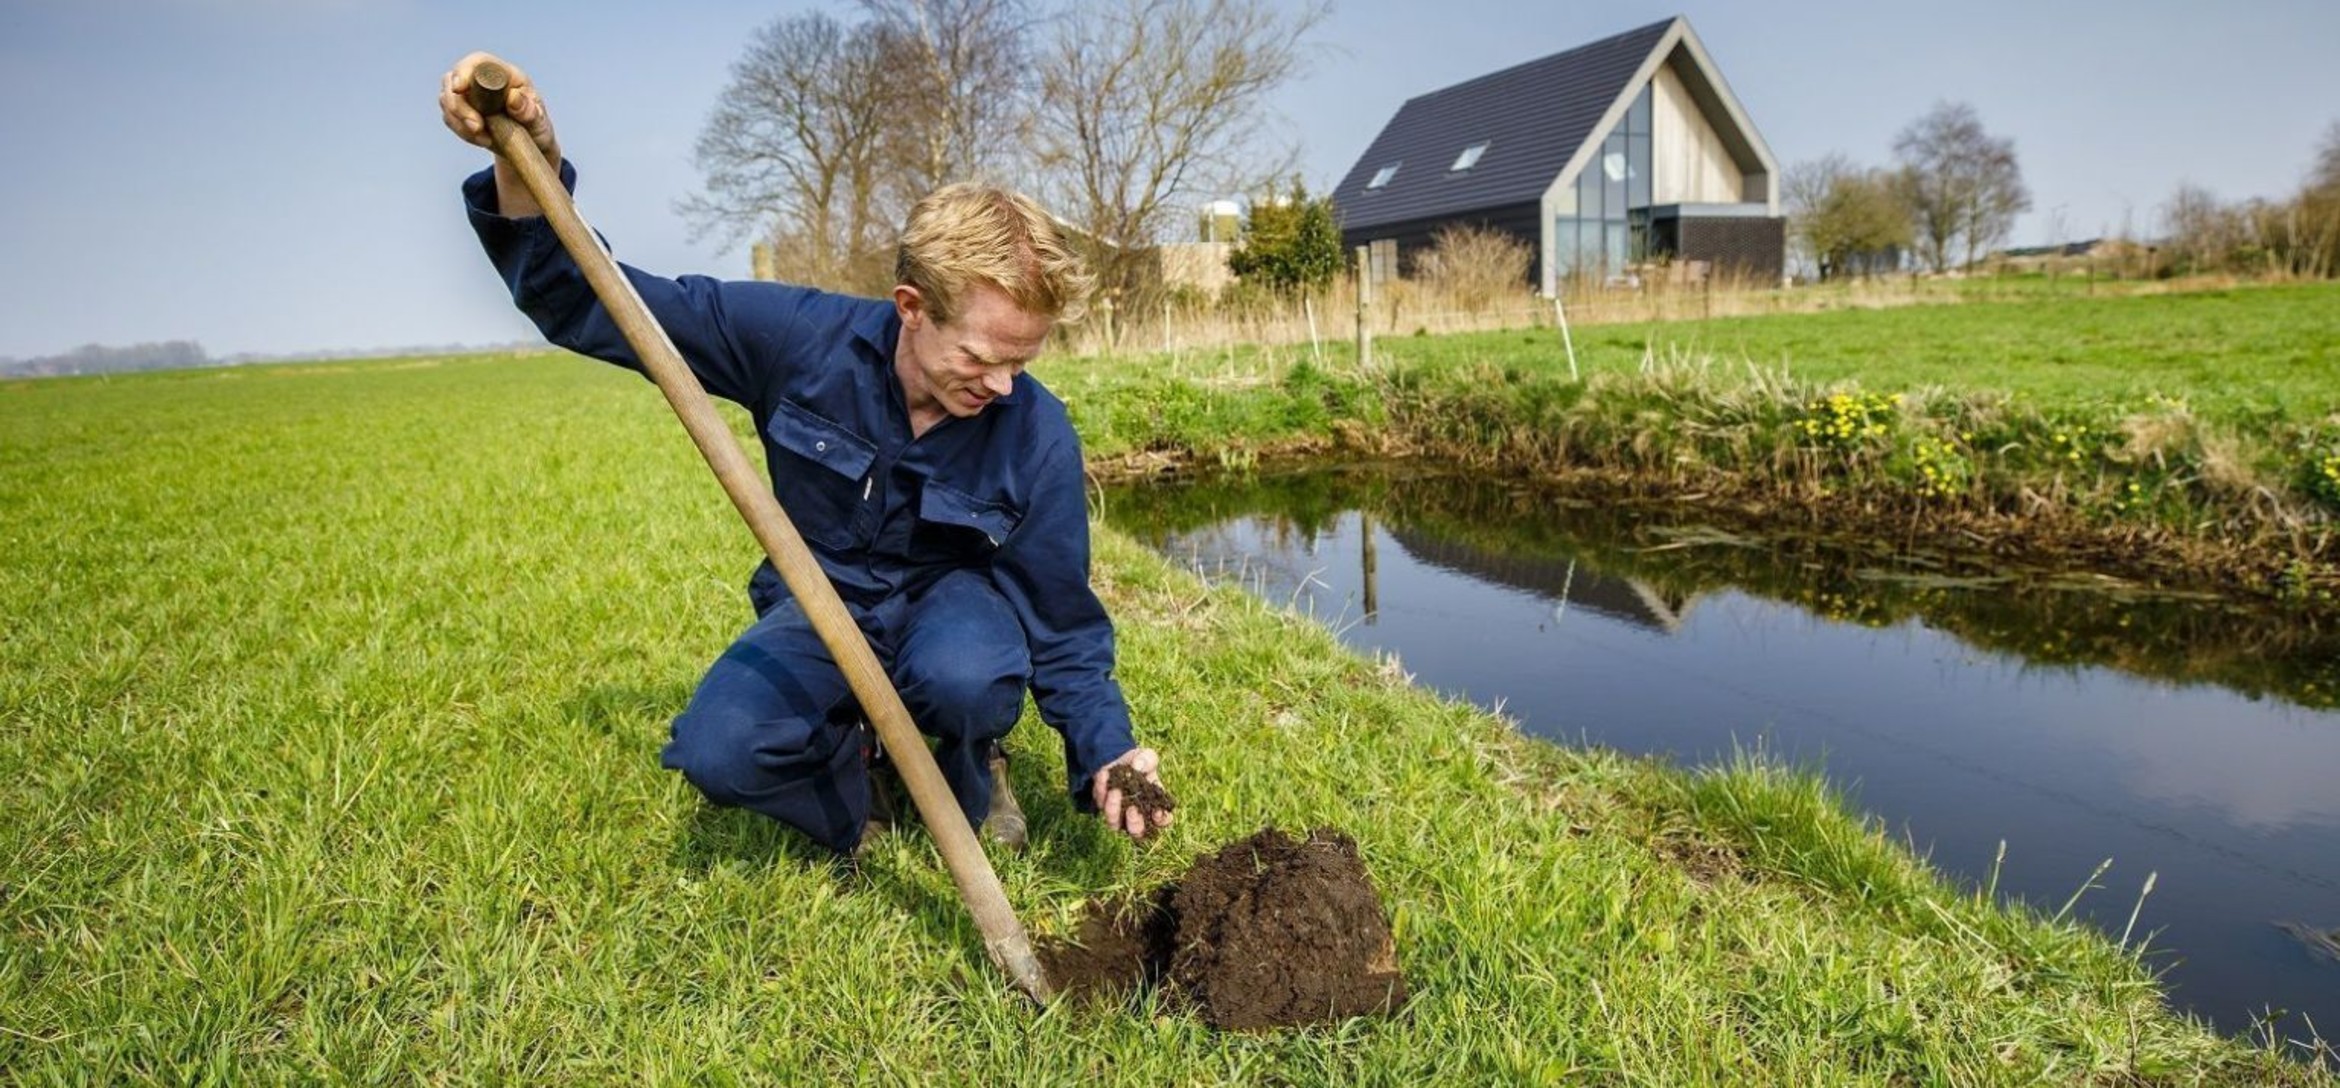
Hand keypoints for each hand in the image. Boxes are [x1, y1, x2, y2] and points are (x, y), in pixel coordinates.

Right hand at [438, 52, 559, 162]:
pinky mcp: (460, 110)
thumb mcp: (540, 121)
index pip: (478, 62)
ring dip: (460, 123)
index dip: (464, 71)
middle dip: (459, 107)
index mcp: (504, 74)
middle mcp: (482, 79)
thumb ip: (530, 111)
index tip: (459, 89)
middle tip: (477, 129)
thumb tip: (513, 98)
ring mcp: (468, 93)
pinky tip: (481, 140)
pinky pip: (450, 118)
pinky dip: (462, 131)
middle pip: (453, 80)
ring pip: (446, 100)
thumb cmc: (537, 126)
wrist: (531, 144)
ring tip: (485, 139)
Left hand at [1090, 747, 1171, 839]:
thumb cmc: (1139, 762)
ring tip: (1115, 791)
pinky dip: (1101, 790)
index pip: (1162, 821)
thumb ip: (1147, 760)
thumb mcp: (1147, 757)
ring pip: (1114, 824)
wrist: (1119, 759)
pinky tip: (1104, 775)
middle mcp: (1136, 816)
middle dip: (1135, 824)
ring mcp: (1118, 814)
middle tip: (1132, 810)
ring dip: (1114, 810)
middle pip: (1137, 833)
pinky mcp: (1103, 806)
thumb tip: (1137, 767)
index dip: (1162, 821)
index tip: (1157, 812)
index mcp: (1154, 806)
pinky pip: (1100, 804)